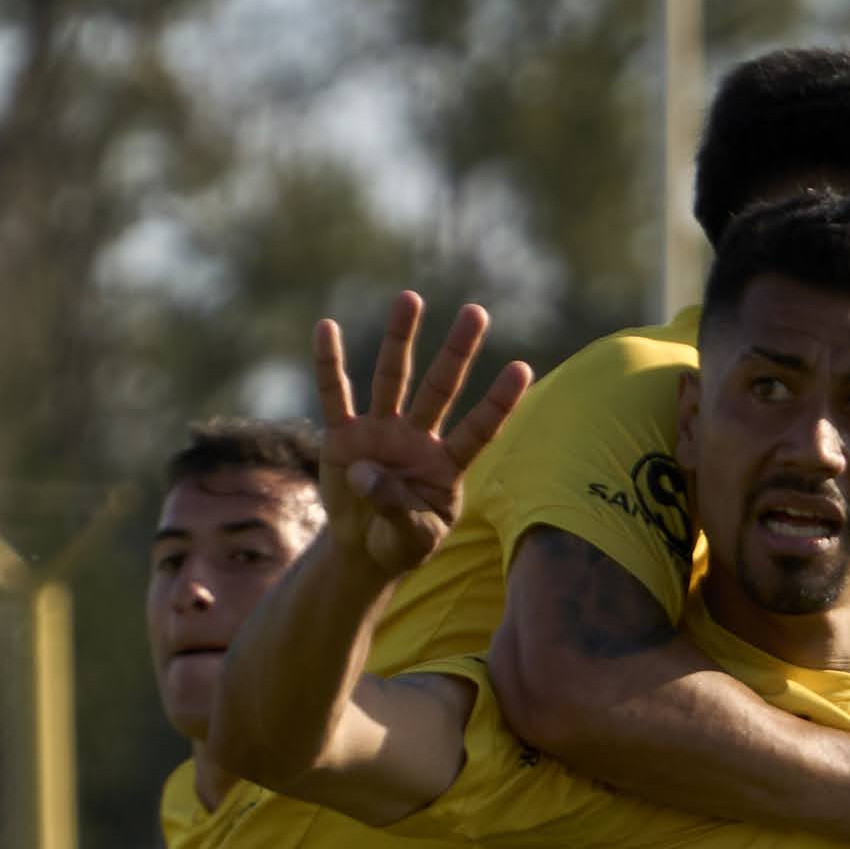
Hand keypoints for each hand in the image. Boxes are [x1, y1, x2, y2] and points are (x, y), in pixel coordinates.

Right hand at [308, 291, 531, 578]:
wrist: (363, 549)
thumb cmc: (401, 543)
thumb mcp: (411, 540)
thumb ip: (397, 509)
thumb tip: (366, 472)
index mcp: (446, 465)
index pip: (479, 429)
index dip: (499, 403)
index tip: (522, 369)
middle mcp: (417, 438)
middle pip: (441, 388)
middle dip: (457, 352)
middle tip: (477, 312)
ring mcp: (380, 431)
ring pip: (393, 378)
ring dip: (401, 339)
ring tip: (411, 298)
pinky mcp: (343, 435)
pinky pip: (335, 394)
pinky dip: (329, 363)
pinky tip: (327, 328)